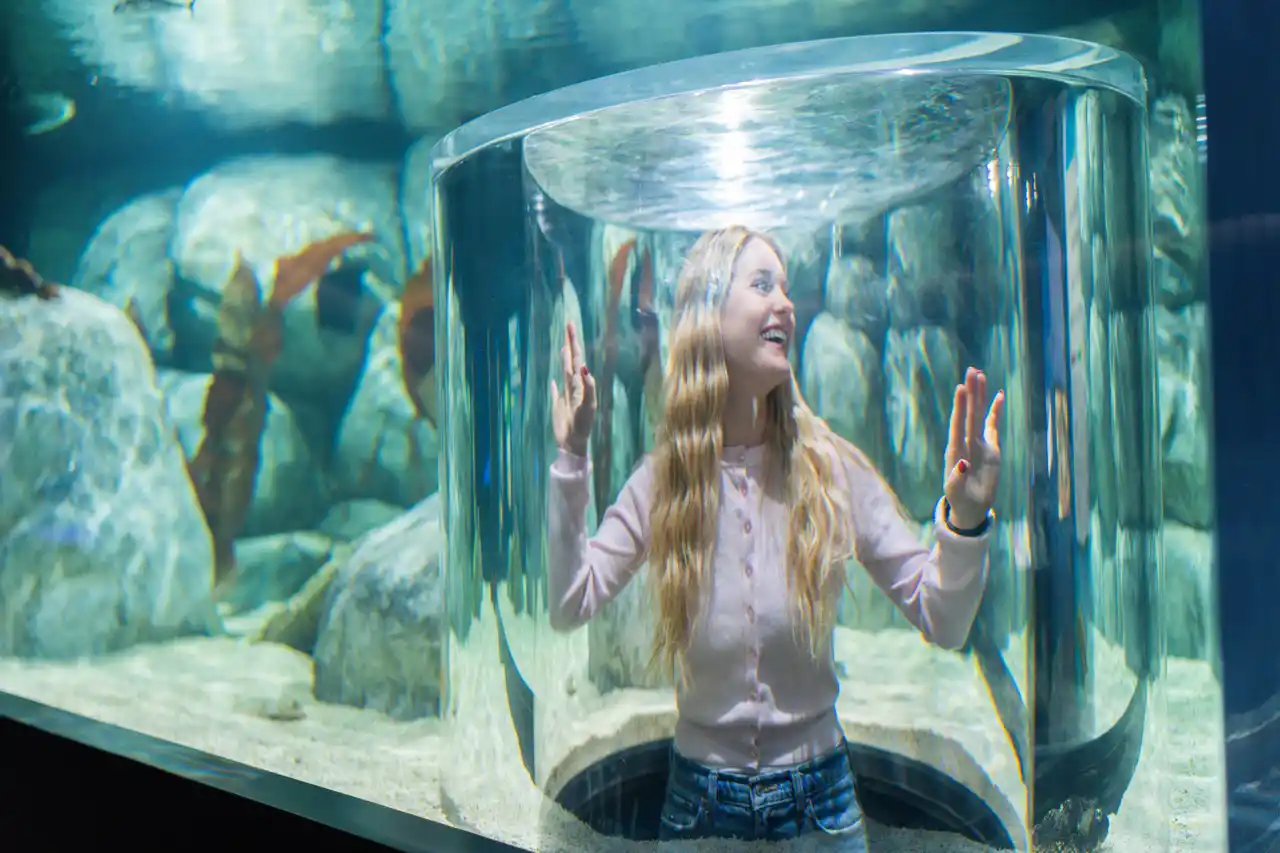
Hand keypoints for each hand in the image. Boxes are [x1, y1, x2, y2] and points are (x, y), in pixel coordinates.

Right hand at [551, 321, 596, 456]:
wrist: (573, 442)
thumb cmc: (583, 425)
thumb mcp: (588, 406)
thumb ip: (588, 387)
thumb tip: (583, 367)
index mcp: (581, 384)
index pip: (578, 358)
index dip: (574, 342)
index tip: (570, 326)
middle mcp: (574, 386)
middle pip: (572, 359)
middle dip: (570, 343)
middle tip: (568, 325)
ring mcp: (566, 394)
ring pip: (565, 371)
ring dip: (564, 358)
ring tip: (563, 345)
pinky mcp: (558, 404)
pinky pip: (556, 390)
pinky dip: (554, 384)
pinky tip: (553, 379)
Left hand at [943, 367, 1004, 528]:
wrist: (971, 507)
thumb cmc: (959, 499)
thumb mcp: (954, 492)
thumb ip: (956, 478)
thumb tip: (962, 462)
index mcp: (955, 450)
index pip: (957, 424)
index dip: (959, 407)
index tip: (961, 388)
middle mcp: (966, 442)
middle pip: (968, 413)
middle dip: (970, 393)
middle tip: (971, 370)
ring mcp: (978, 443)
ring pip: (979, 415)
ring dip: (980, 396)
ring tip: (980, 375)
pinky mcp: (990, 448)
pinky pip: (992, 425)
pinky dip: (995, 411)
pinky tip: (998, 395)